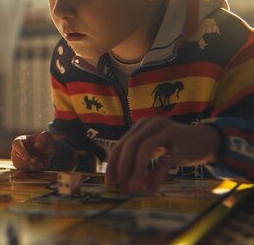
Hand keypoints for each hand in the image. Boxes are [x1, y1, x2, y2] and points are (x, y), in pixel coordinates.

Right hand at [11, 131, 55, 170]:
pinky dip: (32, 170)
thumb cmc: (45, 142)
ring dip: (28, 166)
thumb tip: (36, 145)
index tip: (26, 157)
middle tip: (35, 160)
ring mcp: (18, 160)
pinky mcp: (23, 168)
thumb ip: (43, 137)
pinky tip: (40, 166)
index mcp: (20, 141)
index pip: (16, 144)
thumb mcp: (47, 136)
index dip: (20, 151)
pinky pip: (24, 171)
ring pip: (19, 165)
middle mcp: (17, 151)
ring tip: (39, 164)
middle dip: (25, 161)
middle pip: (15, 157)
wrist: (46, 153)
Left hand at [106, 117, 220, 194]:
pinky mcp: (182, 143)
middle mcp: (152, 124)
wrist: (206, 139)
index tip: (109, 182)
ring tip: (132, 189)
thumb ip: (140, 162)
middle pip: (130, 145)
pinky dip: (156, 177)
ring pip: (145, 148)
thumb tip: (126, 185)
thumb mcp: (155, 151)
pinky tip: (151, 191)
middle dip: (123, 169)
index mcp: (142, 125)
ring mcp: (167, 131)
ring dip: (136, 171)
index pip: (121, 144)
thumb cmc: (174, 146)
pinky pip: (165, 161)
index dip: (113, 163)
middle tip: (121, 188)